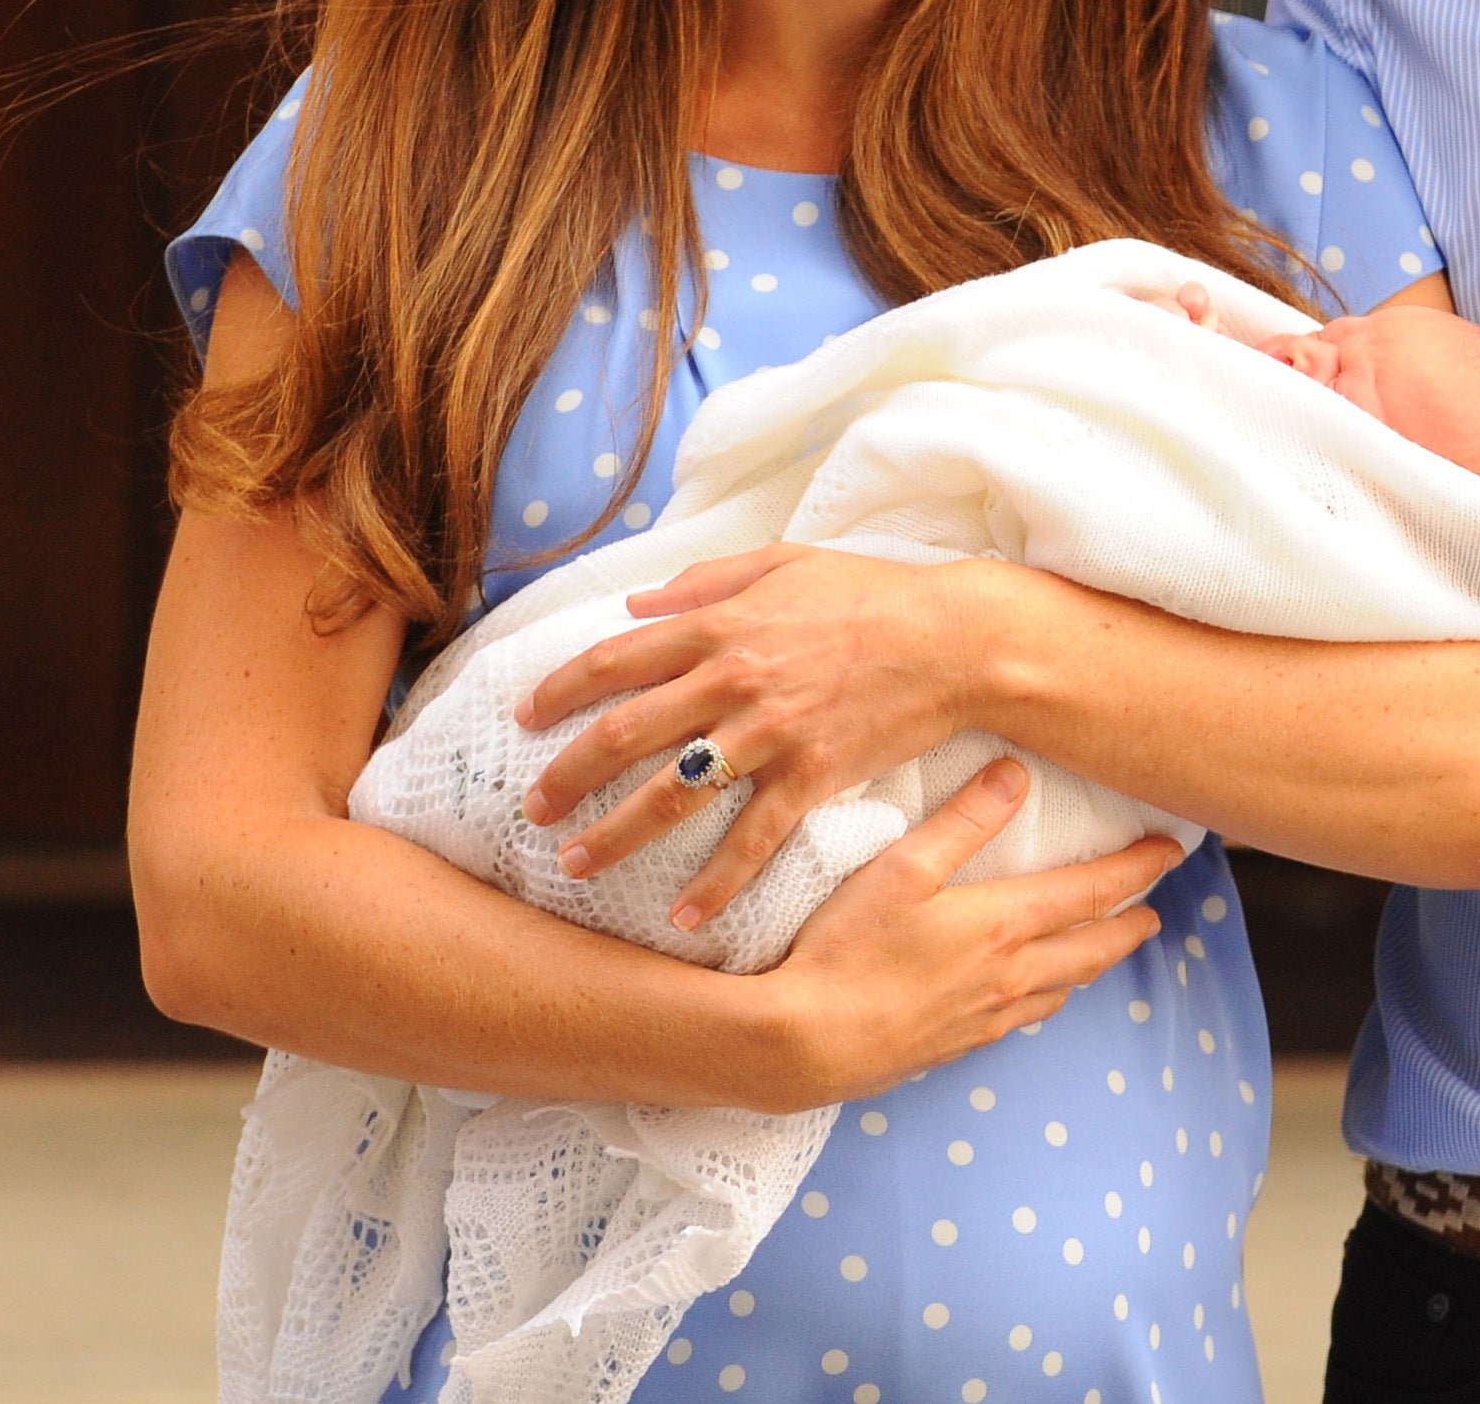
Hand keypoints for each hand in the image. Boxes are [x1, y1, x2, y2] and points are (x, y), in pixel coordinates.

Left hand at [515, 544, 1009, 912]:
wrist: (955, 639)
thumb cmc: (874, 594)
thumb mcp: (785, 562)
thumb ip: (706, 581)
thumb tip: (637, 602)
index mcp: (721, 626)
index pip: (615, 659)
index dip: (558, 689)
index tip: (523, 718)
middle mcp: (732, 680)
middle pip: (623, 734)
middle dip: (567, 777)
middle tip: (531, 810)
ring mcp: (770, 733)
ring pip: (671, 794)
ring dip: (615, 836)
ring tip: (574, 866)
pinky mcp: (812, 777)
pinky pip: (752, 840)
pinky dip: (715, 883)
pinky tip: (683, 917)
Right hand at [745, 758, 1181, 1110]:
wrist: (806, 1044)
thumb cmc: (847, 949)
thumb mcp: (902, 868)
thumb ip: (964, 821)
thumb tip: (1017, 773)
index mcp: (1005, 925)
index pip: (1093, 891)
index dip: (1137, 868)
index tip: (1172, 851)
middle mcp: (1012, 975)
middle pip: (1093, 948)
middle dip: (1129, 925)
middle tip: (1153, 910)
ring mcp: (988, 1017)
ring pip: (1063, 987)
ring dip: (1092, 963)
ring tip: (1104, 947)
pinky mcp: (959, 1046)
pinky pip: (1026, 1017)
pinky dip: (1049, 996)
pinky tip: (1037, 995)